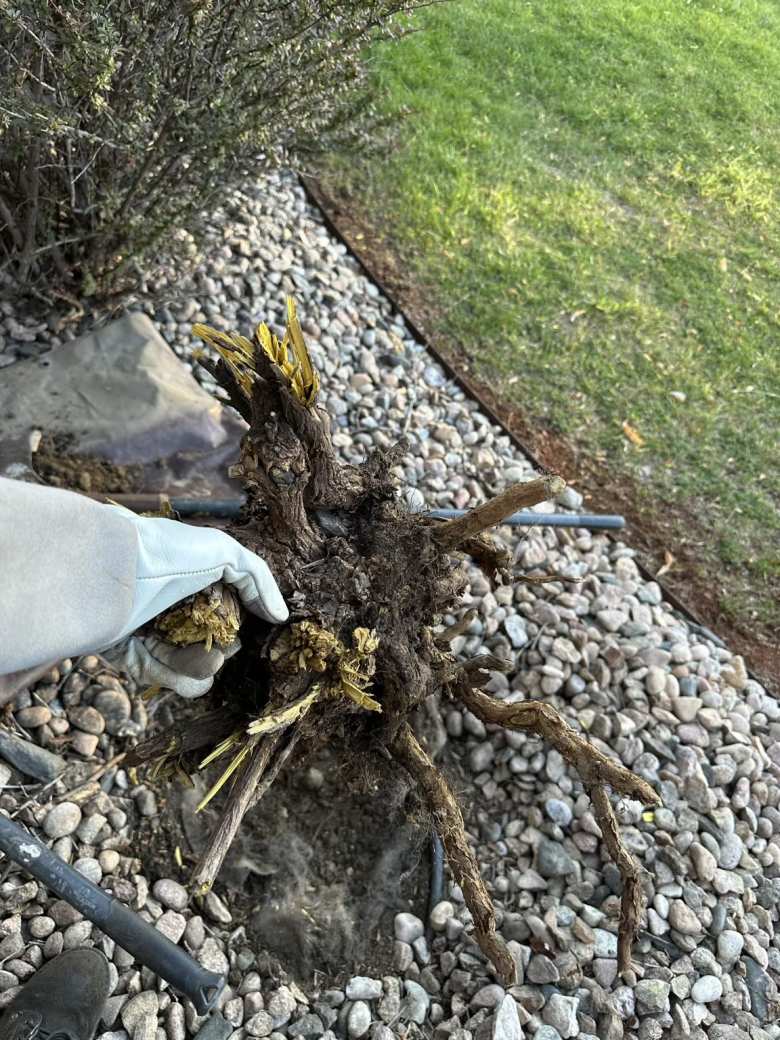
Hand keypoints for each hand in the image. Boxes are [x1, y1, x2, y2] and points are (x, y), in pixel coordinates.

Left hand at [106, 515, 287, 697]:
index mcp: (191, 581)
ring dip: (202, 668)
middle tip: (223, 649)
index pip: (223, 612)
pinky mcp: (127, 653)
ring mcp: (149, 630)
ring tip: (209, 660)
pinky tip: (188, 678)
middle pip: (207, 642)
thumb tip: (280, 616)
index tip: (249, 633)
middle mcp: (170, 605)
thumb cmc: (170, 553)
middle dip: (221, 650)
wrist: (115, 571)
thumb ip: (258, 581)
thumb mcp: (226, 552)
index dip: (239, 626)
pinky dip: (175, 679)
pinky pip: (157, 675)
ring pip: (186, 664)